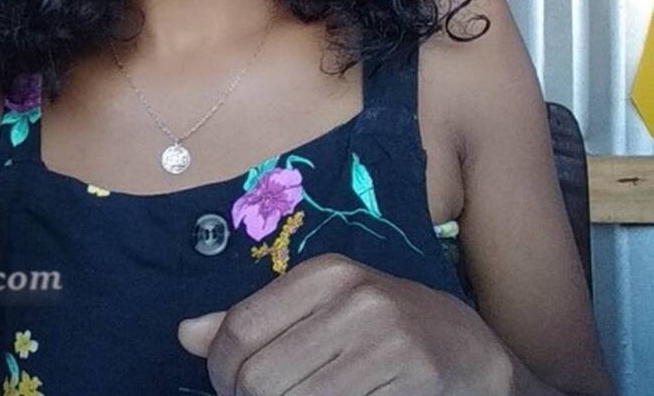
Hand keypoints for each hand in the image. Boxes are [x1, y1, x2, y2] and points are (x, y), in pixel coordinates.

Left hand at [177, 253, 512, 394]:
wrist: (471, 351)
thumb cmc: (381, 328)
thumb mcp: (320, 309)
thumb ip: (255, 320)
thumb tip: (186, 334)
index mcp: (325, 274)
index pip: (240, 329)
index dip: (221, 372)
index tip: (230, 388)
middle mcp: (355, 297)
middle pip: (262, 379)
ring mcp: (387, 339)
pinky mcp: (413, 377)